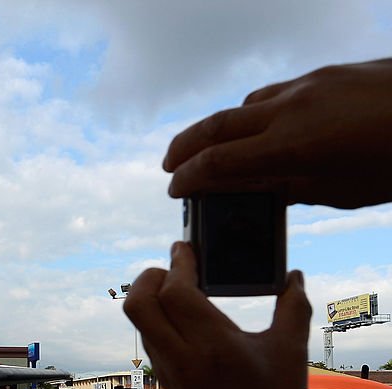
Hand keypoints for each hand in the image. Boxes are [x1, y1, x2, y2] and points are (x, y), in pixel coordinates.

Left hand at [123, 242, 309, 388]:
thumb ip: (292, 309)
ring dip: (153, 297)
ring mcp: (166, 369)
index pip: (175, 291)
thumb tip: (293, 277)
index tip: (186, 247)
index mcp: (212, 346)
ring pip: (140, 321)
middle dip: (149, 276)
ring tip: (182, 288)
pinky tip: (183, 317)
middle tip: (174, 268)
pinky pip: (149, 338)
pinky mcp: (163, 379)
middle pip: (137, 303)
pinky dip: (158, 318)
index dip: (178, 263)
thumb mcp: (289, 355)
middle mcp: (181, 356)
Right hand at [164, 58, 391, 207]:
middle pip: (217, 125)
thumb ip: (292, 185)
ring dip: (222, 128)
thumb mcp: (344, 189)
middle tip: (170, 165)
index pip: (218, 161)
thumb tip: (258, 187)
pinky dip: (257, 114)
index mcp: (293, 145)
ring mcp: (309, 85)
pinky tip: (267, 128)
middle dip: (185, 146)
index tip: (175, 189)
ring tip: (216, 149)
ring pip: (246, 106)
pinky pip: (277, 94)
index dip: (189, 177)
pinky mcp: (327, 74)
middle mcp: (291, 108)